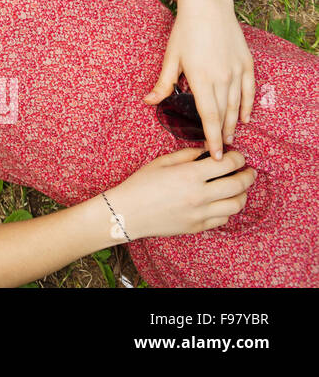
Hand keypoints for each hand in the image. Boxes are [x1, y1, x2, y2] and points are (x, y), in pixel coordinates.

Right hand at [107, 148, 255, 240]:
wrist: (128, 212)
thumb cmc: (141, 184)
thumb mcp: (162, 162)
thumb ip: (188, 155)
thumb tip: (208, 150)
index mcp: (190, 174)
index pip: (228, 163)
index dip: (238, 157)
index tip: (237, 156)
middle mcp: (200, 195)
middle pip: (238, 184)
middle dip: (248, 175)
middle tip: (249, 171)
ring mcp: (200, 214)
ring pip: (236, 205)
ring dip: (242, 194)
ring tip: (239, 188)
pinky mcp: (198, 227)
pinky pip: (223, 219)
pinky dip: (228, 209)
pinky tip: (222, 202)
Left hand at [145, 0, 252, 159]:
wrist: (208, 7)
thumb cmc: (185, 32)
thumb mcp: (170, 58)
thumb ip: (163, 84)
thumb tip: (148, 102)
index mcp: (201, 79)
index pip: (208, 117)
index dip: (211, 138)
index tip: (214, 154)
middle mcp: (222, 78)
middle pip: (224, 115)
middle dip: (222, 135)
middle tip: (220, 152)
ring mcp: (237, 71)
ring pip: (237, 105)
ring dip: (234, 124)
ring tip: (230, 138)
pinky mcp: (246, 63)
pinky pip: (249, 91)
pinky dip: (248, 106)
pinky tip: (245, 117)